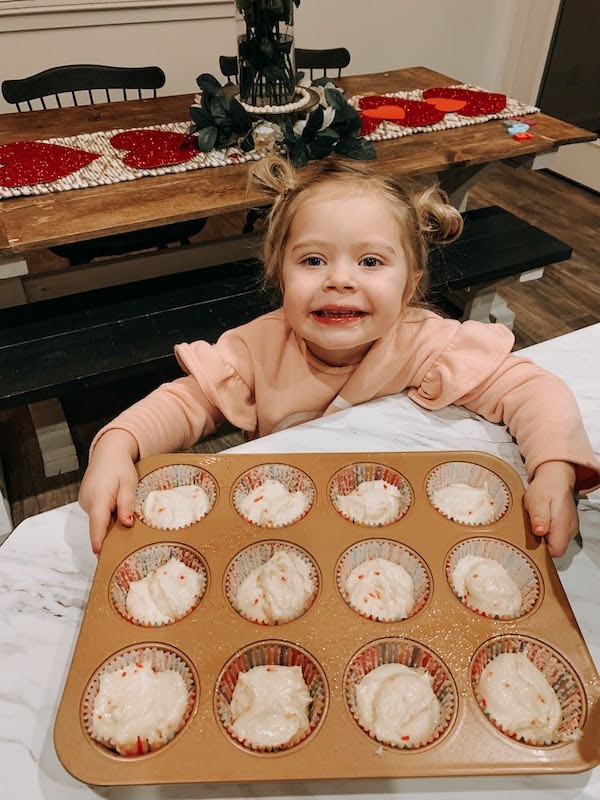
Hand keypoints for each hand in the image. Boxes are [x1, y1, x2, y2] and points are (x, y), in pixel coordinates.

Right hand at [78, 429, 139, 554]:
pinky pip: (97, 514)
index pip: (97, 525)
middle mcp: (88, 501)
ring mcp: (85, 501)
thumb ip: (126, 504)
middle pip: (98, 525)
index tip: (100, 555)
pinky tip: (116, 511)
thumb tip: (127, 523)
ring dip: (109, 524)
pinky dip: (106, 516)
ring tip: (124, 522)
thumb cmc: (120, 466)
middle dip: (109, 536)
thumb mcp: (129, 483)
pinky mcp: (86, 500)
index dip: (99, 541)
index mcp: (98, 498)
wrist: (108, 452)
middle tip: (123, 548)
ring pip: (98, 520)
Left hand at [523, 460, 578, 556]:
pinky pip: (557, 536)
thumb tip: (539, 532)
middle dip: (541, 543)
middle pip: (556, 548)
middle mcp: (570, 530)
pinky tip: (542, 520)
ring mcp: (570, 529)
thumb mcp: (536, 501)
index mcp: (563, 525)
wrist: (555, 478)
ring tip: (537, 521)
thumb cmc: (545, 488)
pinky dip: (548, 532)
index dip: (542, 549)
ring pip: (556, 542)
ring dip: (544, 537)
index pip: (556, 551)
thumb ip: (539, 517)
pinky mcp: (567, 526)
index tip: (532, 538)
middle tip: (532, 527)